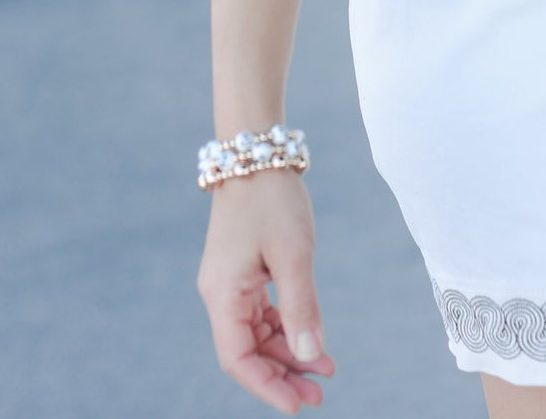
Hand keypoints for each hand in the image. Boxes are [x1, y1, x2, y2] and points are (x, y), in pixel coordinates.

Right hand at [197, 170, 335, 412]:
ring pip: (256, 335)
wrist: (257, 153)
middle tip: (320, 395)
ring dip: (288, 354)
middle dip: (283, 375)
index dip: (266, 387)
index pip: (238, 359)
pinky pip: (261, 314)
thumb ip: (301, 307)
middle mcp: (220, 294)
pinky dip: (286, 328)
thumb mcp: (294, 253)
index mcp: (223, 294)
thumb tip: (311, 356)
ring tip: (325, 371)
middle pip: (247, 352)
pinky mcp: (243, 272)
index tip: (298, 406)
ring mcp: (230, 283)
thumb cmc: (272, 199)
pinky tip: (312, 338)